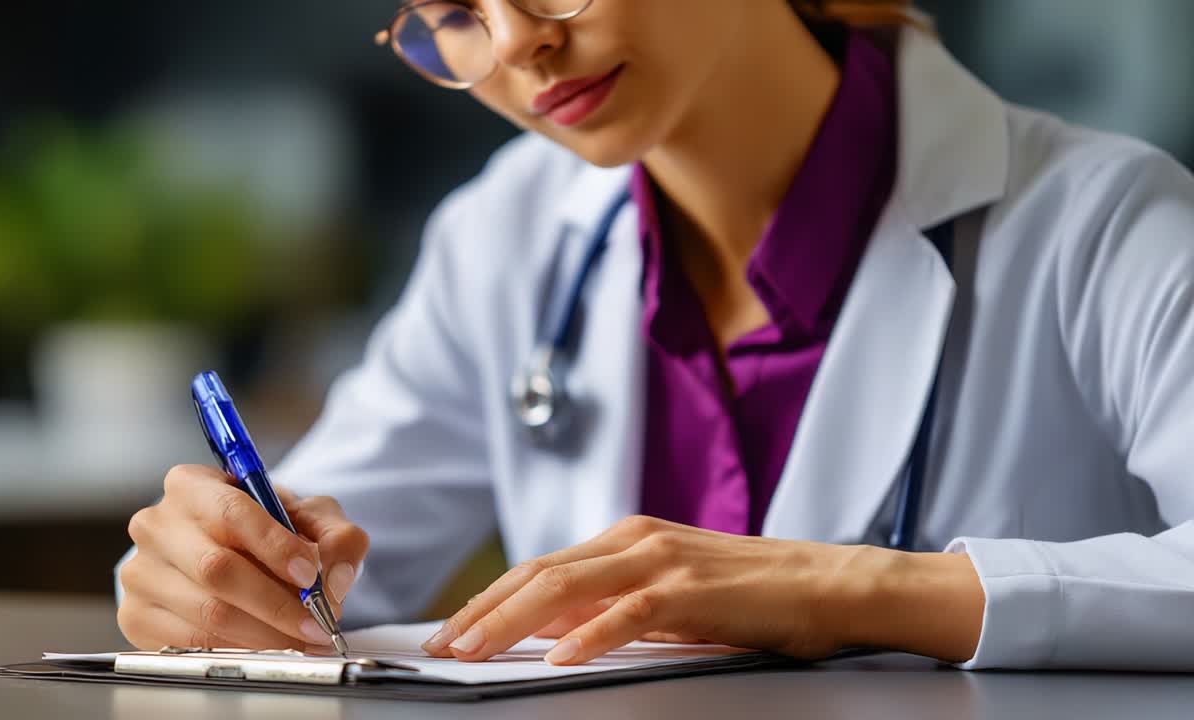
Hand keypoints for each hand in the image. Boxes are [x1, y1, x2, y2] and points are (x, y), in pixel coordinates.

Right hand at [118, 465, 368, 651]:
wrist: (228, 552)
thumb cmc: (265, 529)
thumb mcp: (308, 517)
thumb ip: (336, 536)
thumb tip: (337, 576)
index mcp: (191, 484)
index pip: (233, 512)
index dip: (275, 547)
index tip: (310, 575)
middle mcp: (157, 524)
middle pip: (217, 569)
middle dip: (275, 603)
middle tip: (315, 622)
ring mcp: (141, 571)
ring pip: (207, 611)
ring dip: (264, 633)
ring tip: (300, 638)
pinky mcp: (136, 614)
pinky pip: (189, 642)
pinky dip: (237, 650)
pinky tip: (266, 646)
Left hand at [420, 516, 861, 664]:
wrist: (828, 581)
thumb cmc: (751, 592)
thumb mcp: (668, 592)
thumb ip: (612, 602)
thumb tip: (550, 629)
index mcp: (627, 538)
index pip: (539, 568)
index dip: (488, 599)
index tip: (450, 630)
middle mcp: (636, 540)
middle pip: (539, 573)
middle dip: (482, 610)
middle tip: (442, 646)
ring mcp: (664, 561)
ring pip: (568, 587)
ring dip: (512, 620)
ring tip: (475, 650)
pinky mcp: (694, 591)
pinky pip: (630, 613)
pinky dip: (589, 636)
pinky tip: (559, 658)